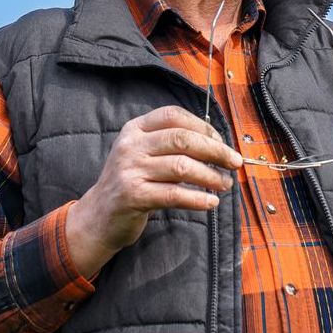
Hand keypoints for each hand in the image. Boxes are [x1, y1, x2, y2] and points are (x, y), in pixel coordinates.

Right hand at [65, 105, 242, 277]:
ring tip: (225, 184)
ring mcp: (130, 170)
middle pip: (182, 139)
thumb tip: (217, 143)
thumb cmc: (131, 182)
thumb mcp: (142, 154)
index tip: (222, 142)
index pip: (174, 115)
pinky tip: (211, 203)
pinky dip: (198, 199)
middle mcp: (131, 146)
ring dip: (211, 177)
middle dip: (216, 151)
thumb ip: (169, 143)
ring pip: (182, 167)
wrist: (98, 216)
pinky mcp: (134, 196)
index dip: (203, 127)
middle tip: (234, 163)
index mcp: (135, 129)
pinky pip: (175, 195)